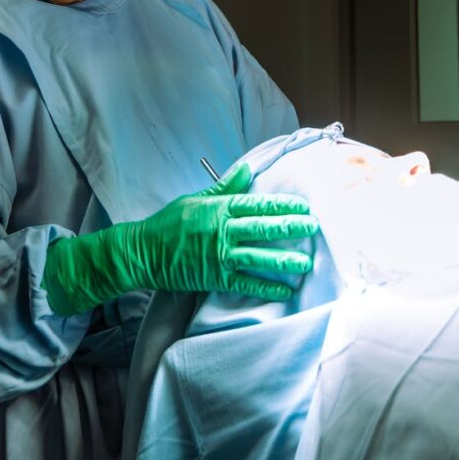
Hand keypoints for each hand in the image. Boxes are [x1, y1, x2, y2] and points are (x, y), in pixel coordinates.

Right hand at [122, 162, 318, 298]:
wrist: (144, 253)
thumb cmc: (170, 224)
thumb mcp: (196, 199)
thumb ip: (224, 187)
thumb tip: (246, 169)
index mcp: (219, 208)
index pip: (257, 204)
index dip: (282, 205)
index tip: (303, 206)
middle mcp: (222, 231)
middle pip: (262, 228)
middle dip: (290, 227)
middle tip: (313, 227)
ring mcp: (219, 255)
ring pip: (257, 256)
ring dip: (283, 260)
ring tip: (305, 263)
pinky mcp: (215, 277)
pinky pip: (245, 283)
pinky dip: (264, 287)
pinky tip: (284, 290)